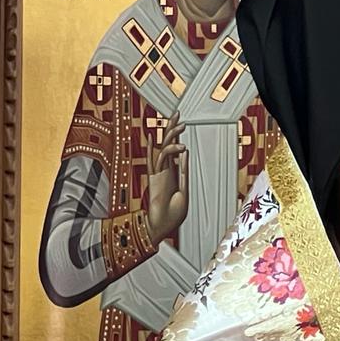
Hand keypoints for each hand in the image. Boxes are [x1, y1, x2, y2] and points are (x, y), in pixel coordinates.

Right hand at [146, 118, 187, 244]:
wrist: (162, 226)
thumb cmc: (172, 214)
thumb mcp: (184, 191)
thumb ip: (183, 172)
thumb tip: (184, 153)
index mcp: (172, 174)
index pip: (174, 150)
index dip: (176, 136)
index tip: (180, 123)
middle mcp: (165, 170)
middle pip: (167, 144)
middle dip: (171, 128)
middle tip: (177, 114)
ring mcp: (159, 173)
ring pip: (163, 149)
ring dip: (172, 136)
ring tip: (180, 125)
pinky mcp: (155, 178)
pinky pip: (157, 160)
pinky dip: (160, 150)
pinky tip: (161, 140)